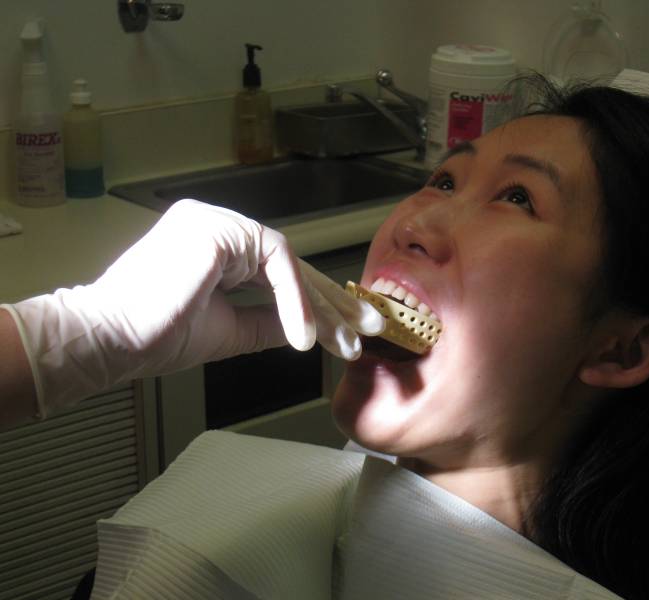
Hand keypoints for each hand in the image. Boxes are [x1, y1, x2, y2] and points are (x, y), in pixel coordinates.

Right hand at [7, 199, 383, 416]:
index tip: (345, 332)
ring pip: (289, 263)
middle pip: (290, 264)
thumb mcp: (230, 329)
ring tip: (344, 340)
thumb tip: (305, 329)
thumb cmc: (155, 336)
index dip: (316, 302)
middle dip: (333, 301)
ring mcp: (216, 221)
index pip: (277, 271)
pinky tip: (304, 336)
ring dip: (321, 305)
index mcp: (214, 246)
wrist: (112, 341)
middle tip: (367, 329)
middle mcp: (216, 226)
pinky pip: (275, 262)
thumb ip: (268, 321)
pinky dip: (295, 300)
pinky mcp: (217, 228)